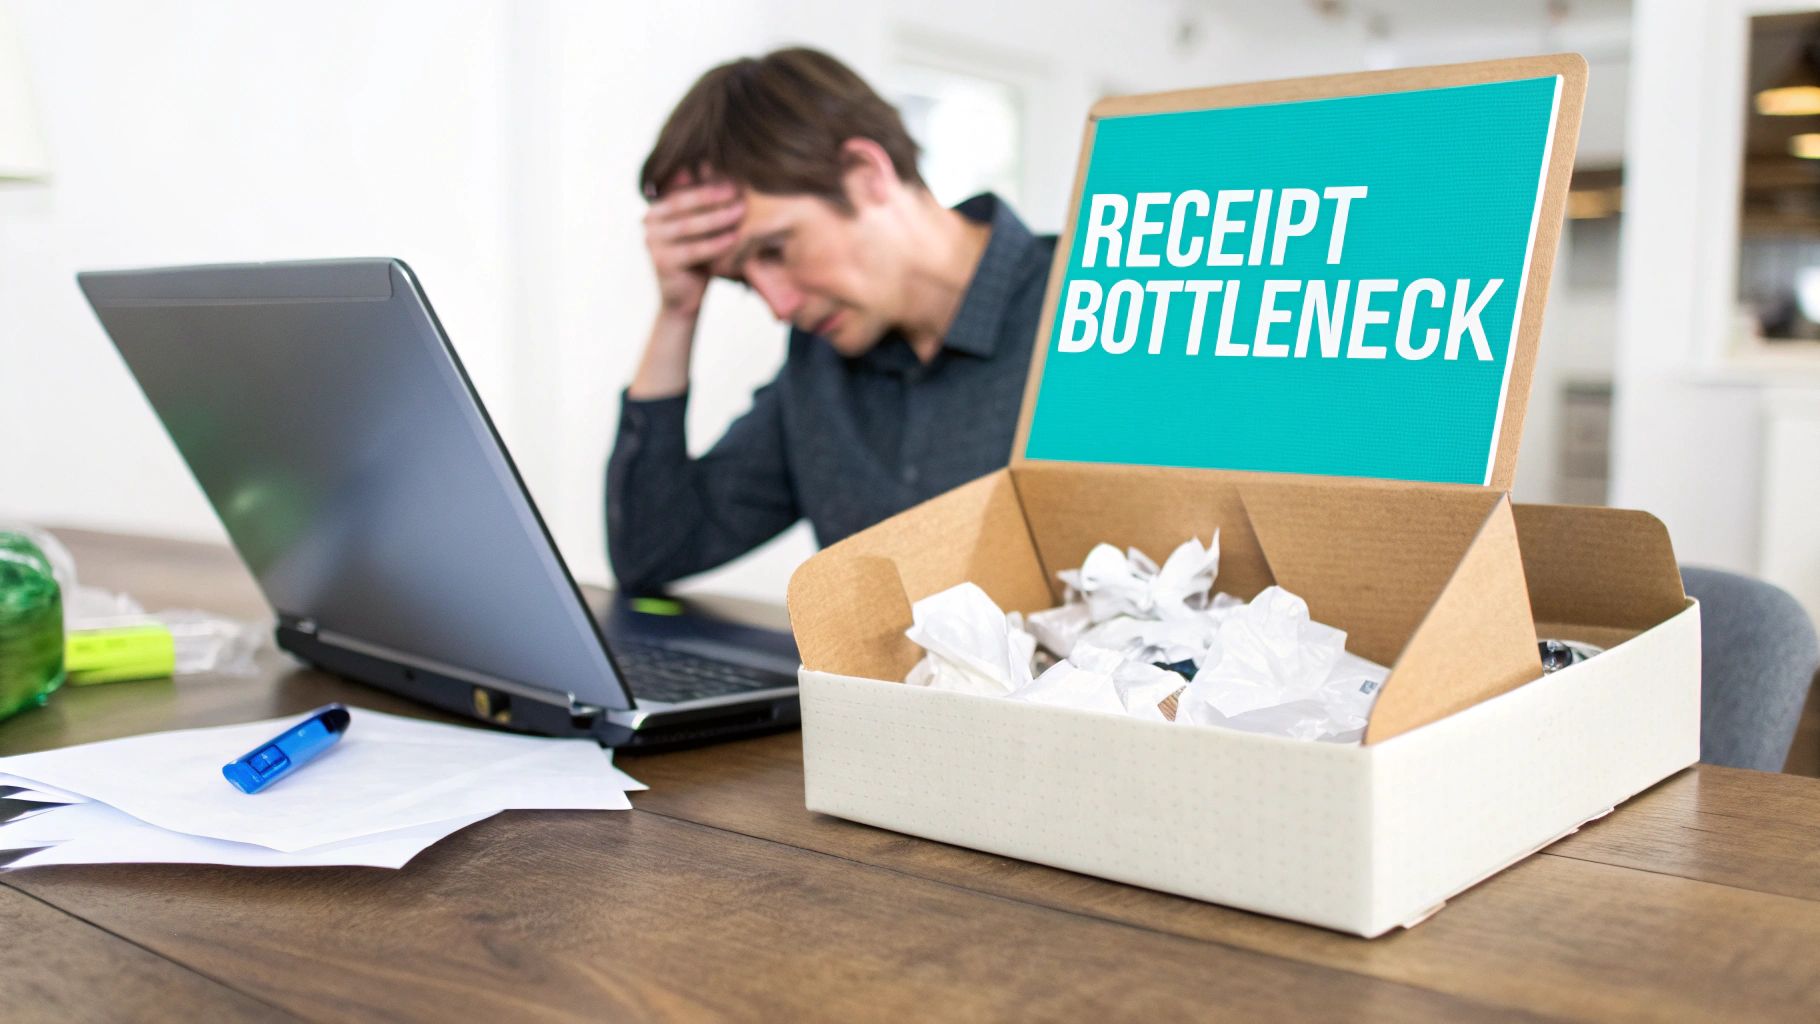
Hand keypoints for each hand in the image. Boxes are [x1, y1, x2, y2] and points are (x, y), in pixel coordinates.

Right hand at [642, 170, 744, 318]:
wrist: (684, 299)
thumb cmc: (697, 259)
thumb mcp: (699, 228)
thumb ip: (701, 202)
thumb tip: (709, 163)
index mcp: (655, 210)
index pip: (681, 191)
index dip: (705, 184)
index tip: (731, 178)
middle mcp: (648, 223)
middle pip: (683, 205)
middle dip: (712, 196)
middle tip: (736, 190)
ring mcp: (652, 243)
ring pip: (689, 226)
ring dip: (717, 217)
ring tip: (740, 211)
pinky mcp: (662, 262)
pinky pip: (694, 249)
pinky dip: (716, 243)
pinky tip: (735, 237)